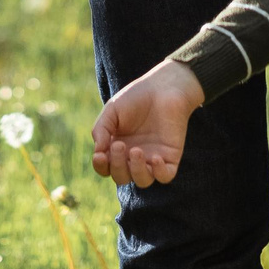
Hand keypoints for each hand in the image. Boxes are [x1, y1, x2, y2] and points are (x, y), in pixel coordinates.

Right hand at [90, 60, 203, 187]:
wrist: (164, 87)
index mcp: (117, 148)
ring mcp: (152, 159)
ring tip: (136, 151)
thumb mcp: (112, 110)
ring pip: (143, 181)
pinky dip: (159, 172)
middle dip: (117, 165)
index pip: (106, 168)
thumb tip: (98, 153)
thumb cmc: (136, 97)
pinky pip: (165, 176)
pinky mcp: (170, 157)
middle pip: (122, 177)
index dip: (101, 166)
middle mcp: (133, 158)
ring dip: (137, 171)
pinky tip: (155, 158)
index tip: (100, 154)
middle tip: (120, 145)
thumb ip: (101, 130)